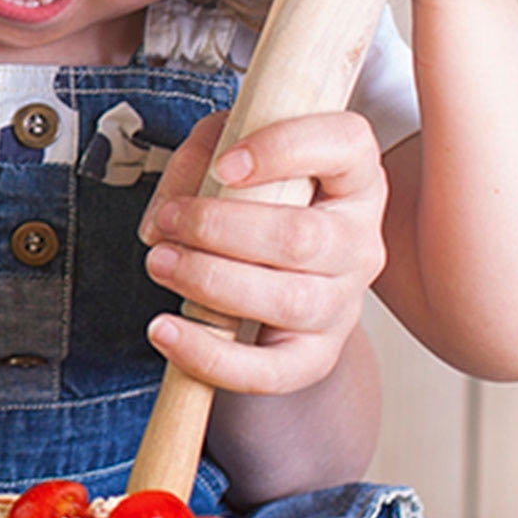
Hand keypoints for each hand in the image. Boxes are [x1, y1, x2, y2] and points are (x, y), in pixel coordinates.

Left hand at [139, 109, 385, 394]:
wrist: (277, 273)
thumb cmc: (254, 197)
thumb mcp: (228, 151)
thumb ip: (200, 156)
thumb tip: (164, 217)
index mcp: (351, 177)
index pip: (347, 145)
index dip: (285, 150)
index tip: (225, 163)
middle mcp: (359, 242)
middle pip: (305, 238)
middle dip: (221, 228)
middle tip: (169, 221)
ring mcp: (343, 303)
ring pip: (290, 300)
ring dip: (211, 282)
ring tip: (158, 263)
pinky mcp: (315, 355)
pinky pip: (273, 371)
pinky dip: (212, 357)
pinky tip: (164, 330)